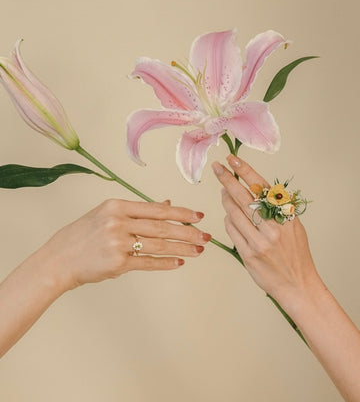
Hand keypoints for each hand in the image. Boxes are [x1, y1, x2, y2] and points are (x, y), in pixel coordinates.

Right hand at [43, 199, 209, 291]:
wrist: (59, 259)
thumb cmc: (83, 235)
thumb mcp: (107, 214)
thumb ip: (137, 210)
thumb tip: (167, 204)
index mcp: (117, 206)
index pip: (156, 208)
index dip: (180, 212)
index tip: (198, 216)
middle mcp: (118, 222)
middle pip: (161, 226)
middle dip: (187, 232)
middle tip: (205, 236)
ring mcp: (117, 242)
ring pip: (158, 244)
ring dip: (181, 248)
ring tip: (198, 250)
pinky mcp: (117, 263)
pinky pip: (147, 262)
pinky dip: (165, 263)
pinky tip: (178, 262)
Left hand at [212, 155, 320, 304]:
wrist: (298, 284)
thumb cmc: (294, 253)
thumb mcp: (293, 227)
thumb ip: (276, 210)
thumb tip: (252, 190)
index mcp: (286, 216)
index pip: (262, 188)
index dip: (245, 171)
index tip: (232, 160)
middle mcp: (273, 227)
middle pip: (244, 197)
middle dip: (228, 179)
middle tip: (217, 168)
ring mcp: (260, 242)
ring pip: (234, 213)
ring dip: (226, 200)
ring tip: (224, 192)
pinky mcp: (249, 254)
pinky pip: (231, 230)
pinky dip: (228, 220)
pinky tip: (229, 216)